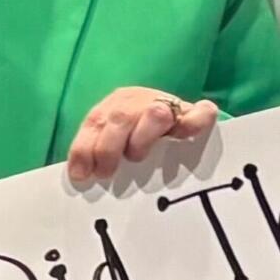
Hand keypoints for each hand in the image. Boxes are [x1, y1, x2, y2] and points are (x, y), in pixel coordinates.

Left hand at [65, 86, 220, 181]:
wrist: (173, 114)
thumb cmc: (135, 138)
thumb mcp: (110, 140)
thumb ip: (95, 154)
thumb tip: (79, 178)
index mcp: (114, 106)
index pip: (94, 122)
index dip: (83, 149)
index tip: (80, 175)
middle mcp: (138, 101)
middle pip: (120, 118)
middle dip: (108, 149)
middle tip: (107, 173)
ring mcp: (168, 105)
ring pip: (155, 114)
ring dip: (142, 139)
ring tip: (136, 158)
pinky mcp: (195, 113)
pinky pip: (200, 113)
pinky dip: (193, 124)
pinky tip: (184, 136)